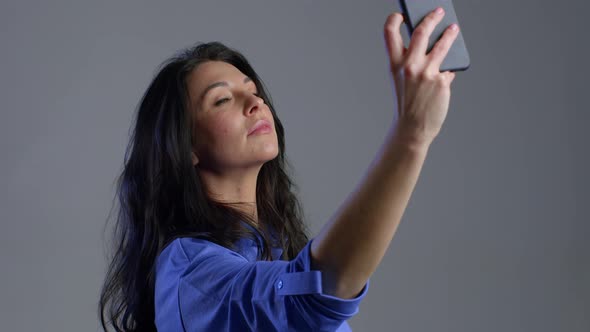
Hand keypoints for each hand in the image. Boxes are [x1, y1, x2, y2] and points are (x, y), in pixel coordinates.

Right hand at [384, 7, 458, 145]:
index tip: (401, 15)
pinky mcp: (441, 81)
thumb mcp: (401, 80)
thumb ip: (411, 62)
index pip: (389, 33)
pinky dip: (448, 69)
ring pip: (442, 45)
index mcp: (395, 64)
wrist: (412, 128)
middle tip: (438, 12)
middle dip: (431, 18)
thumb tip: (431, 45)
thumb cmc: (406, 103)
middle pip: (421, 31)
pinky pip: (448, 68)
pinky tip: (449, 70)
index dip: (394, 20)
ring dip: (449, 34)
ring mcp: (426, 72)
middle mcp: (410, 65)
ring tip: (453, 29)